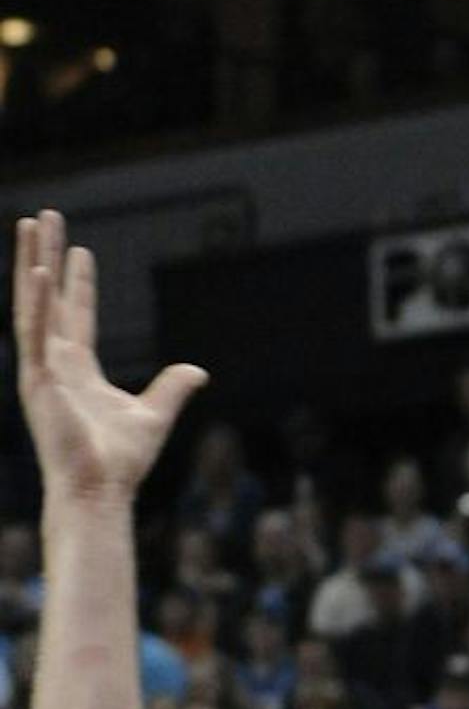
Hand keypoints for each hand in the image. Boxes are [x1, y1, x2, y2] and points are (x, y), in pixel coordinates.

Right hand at [14, 211, 205, 508]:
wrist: (101, 490)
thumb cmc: (120, 461)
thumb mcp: (154, 415)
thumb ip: (172, 389)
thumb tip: (197, 371)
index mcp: (77, 370)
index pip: (76, 315)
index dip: (77, 282)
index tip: (79, 250)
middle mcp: (53, 364)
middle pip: (48, 298)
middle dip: (45, 256)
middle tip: (44, 218)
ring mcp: (41, 370)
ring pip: (33, 304)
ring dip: (32, 262)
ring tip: (31, 224)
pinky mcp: (38, 382)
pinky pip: (34, 333)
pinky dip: (37, 301)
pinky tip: (39, 271)